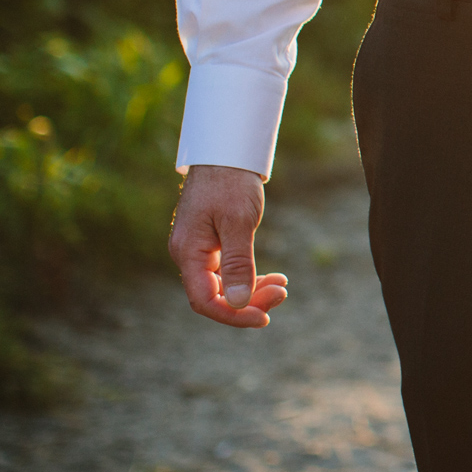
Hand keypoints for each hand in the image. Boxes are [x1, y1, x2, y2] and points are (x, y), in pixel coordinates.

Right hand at [169, 165, 289, 327]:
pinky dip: (250, 277)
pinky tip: (273, 277)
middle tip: (283, 292)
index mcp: (188, 253)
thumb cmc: (230, 183)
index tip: (265, 317)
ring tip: (282, 285)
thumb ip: (237, 263)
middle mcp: (188, 256)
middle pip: (216, 296)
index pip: (205, 301)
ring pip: (224, 286)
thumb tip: (239, 303)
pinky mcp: (211, 245)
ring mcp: (199, 251)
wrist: (226, 154)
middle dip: (250, 301)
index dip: (234, 315)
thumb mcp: (238, 222)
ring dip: (253, 290)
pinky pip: (228, 272)